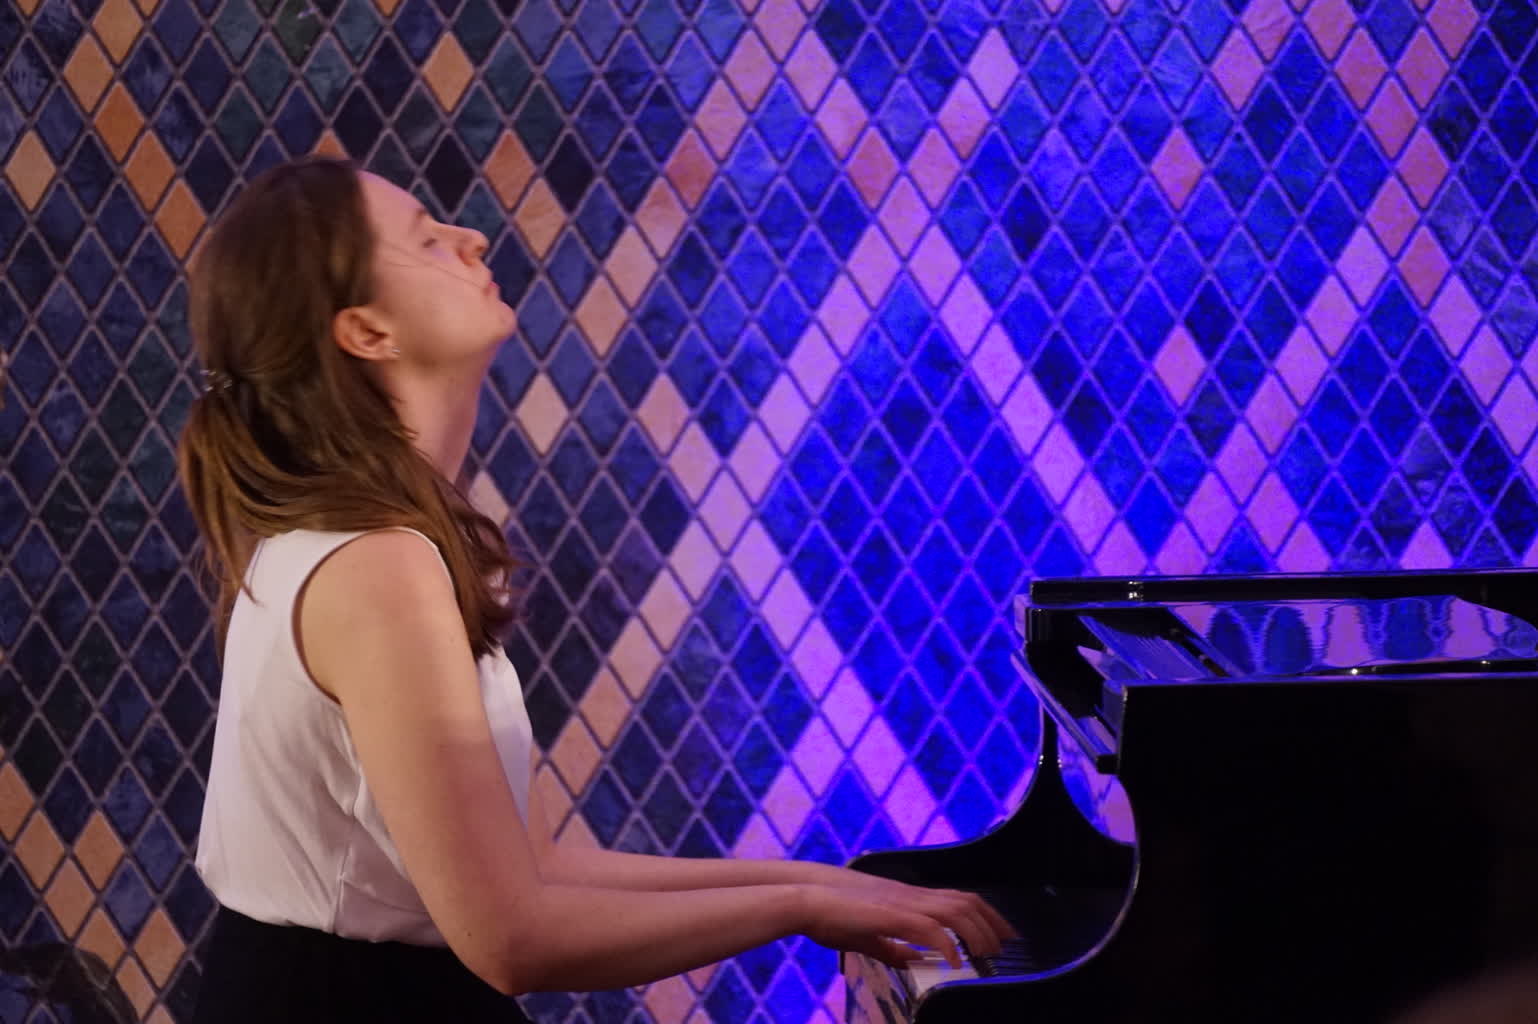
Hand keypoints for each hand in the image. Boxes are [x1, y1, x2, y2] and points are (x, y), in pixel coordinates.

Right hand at [806, 866, 1018, 959]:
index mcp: (907, 897)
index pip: (958, 899)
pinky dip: (948, 944)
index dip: (985, 914)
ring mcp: (903, 902)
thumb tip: (910, 962)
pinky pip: (930, 928)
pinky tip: (955, 961)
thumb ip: (891, 948)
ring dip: (977, 933)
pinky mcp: (892, 914)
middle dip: (992, 923)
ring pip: (956, 910)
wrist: (804, 896)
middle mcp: (911, 895)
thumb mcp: (867, 934)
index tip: (1001, 933)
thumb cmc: (830, 914)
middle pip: (966, 901)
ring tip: (987, 955)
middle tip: (1008, 945)